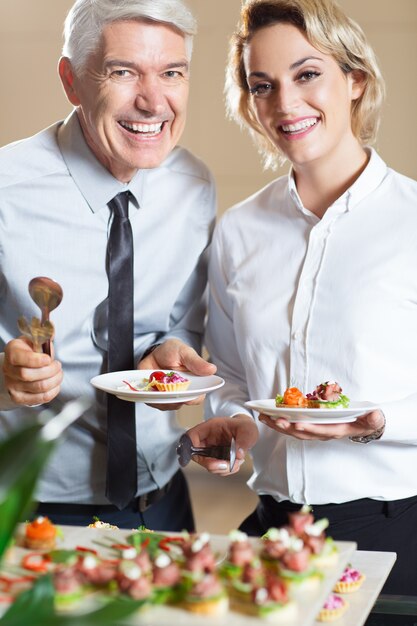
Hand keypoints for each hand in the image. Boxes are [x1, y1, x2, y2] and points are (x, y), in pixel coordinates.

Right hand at [3, 337, 62, 405]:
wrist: (19, 368)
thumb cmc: (29, 352)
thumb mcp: (34, 340)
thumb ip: (44, 334)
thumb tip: (52, 328)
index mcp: (12, 352)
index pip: (20, 359)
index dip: (37, 360)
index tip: (49, 358)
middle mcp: (9, 370)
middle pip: (28, 375)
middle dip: (49, 370)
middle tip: (58, 365)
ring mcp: (13, 385)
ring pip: (38, 387)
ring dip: (54, 380)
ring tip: (58, 373)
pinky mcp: (20, 398)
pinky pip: (41, 398)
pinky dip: (53, 391)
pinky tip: (55, 383)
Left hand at [139, 338, 216, 410]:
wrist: (154, 352)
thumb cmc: (173, 352)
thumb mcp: (185, 352)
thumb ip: (196, 362)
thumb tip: (212, 369)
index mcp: (195, 383)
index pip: (198, 397)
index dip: (194, 397)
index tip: (188, 393)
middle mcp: (183, 392)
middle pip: (182, 403)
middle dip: (176, 397)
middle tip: (169, 386)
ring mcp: (169, 396)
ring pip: (168, 405)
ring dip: (163, 397)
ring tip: (158, 383)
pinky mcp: (156, 397)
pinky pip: (155, 403)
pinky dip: (152, 396)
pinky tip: (151, 386)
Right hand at [186, 414, 258, 474]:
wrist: (248, 431)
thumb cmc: (245, 426)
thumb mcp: (248, 430)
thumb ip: (244, 441)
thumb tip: (238, 454)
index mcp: (210, 427)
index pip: (191, 436)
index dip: (191, 447)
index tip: (203, 457)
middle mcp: (207, 439)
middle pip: (197, 455)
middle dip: (211, 464)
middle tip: (226, 465)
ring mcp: (211, 450)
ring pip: (207, 464)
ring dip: (222, 468)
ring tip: (236, 462)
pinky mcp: (216, 458)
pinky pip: (216, 468)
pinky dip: (226, 470)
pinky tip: (235, 464)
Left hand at [259, 409, 384, 440]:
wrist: (363, 425)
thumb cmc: (366, 420)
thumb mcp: (373, 419)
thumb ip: (374, 418)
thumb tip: (375, 415)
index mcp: (337, 431)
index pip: (321, 431)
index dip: (309, 429)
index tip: (297, 425)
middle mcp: (323, 433)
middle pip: (303, 433)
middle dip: (287, 427)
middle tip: (273, 419)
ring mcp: (316, 431)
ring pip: (294, 431)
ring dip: (279, 425)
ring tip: (264, 417)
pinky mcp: (310, 427)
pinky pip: (293, 426)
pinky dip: (280, 422)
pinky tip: (269, 416)